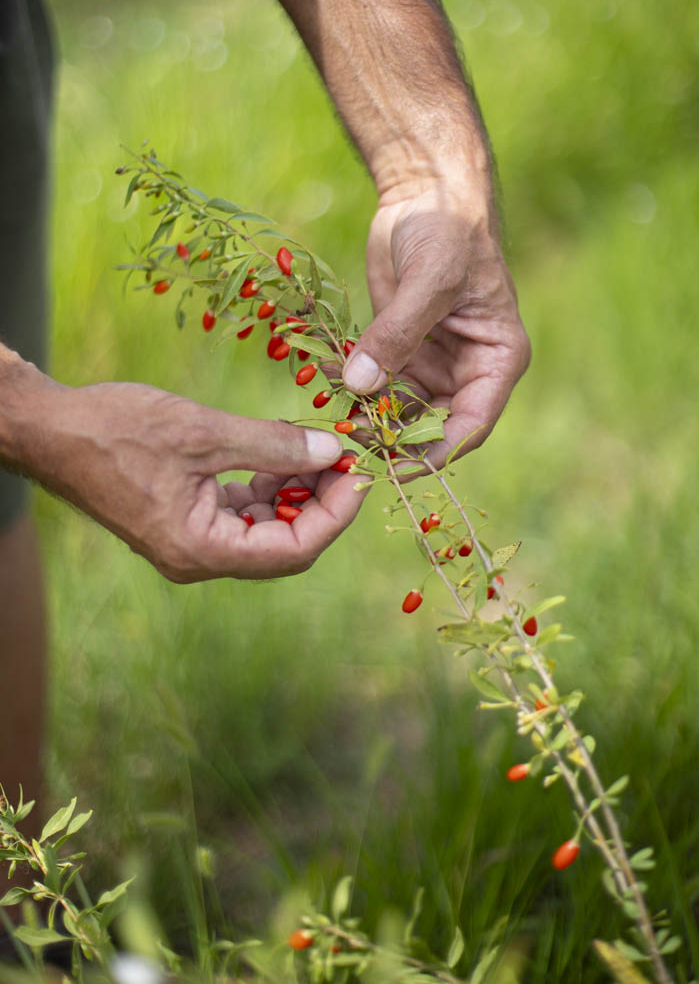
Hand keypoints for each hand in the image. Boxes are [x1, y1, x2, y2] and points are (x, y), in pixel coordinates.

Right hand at [17, 377, 367, 582]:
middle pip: (284, 543)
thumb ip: (272, 444)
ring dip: (296, 490)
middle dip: (320, 501)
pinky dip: (267, 483)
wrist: (51, 429)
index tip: (360, 472)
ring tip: (317, 446)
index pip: (293, 550)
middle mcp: (199, 557)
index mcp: (201, 550)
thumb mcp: (203, 432)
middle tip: (346, 455)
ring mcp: (191, 539)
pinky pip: (241, 511)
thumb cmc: (117, 429)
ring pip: (265, 526)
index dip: (335, 514)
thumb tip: (333, 451)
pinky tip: (282, 450)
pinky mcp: (185, 517)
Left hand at [342, 187, 529, 467]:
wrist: (425, 192)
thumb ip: (397, 333)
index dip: (434, 452)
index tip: (394, 465)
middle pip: (432, 427)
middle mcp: (469, 371)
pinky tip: (325, 375)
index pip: (470, 424)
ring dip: (367, 416)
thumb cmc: (446, 230)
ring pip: (400, 411)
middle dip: (393, 439)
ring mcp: (433, 363)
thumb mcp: (429, 279)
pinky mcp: (400, 350)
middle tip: (349, 447)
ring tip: (332, 413)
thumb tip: (360, 387)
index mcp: (497, 360)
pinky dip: (352, 386)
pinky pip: (376, 384)